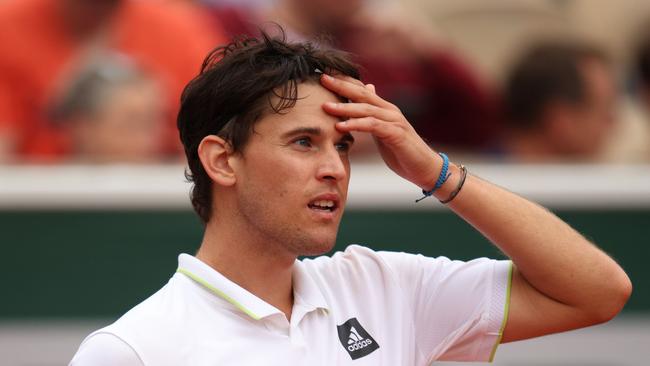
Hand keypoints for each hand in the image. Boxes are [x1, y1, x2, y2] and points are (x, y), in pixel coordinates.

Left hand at [320, 74, 440, 189]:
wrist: (425, 168)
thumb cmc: (402, 151)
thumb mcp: (384, 130)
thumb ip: (373, 114)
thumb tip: (368, 91)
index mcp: (384, 109)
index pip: (362, 89)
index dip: (344, 81)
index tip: (324, 75)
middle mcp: (389, 110)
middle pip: (362, 93)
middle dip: (341, 85)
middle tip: (322, 78)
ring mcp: (394, 121)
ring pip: (366, 108)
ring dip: (345, 107)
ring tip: (326, 106)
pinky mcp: (396, 134)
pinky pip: (373, 126)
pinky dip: (356, 124)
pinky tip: (341, 126)